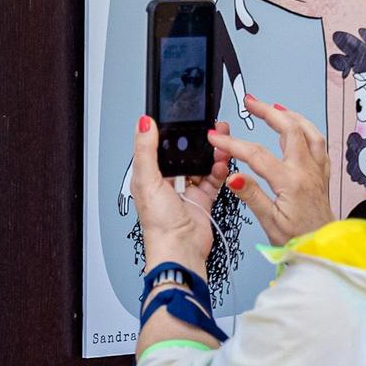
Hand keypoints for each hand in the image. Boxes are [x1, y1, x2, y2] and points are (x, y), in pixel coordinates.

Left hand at [130, 116, 230, 273]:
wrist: (180, 249)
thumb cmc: (158, 223)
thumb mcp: (147, 180)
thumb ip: (146, 150)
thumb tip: (143, 123)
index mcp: (149, 174)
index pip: (160, 145)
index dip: (172, 131)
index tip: (185, 116)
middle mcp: (167, 180)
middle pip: (184, 152)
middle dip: (197, 140)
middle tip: (211, 127)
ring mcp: (186, 189)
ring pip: (201, 163)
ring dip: (211, 153)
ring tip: (221, 143)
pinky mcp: (203, 198)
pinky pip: (214, 178)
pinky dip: (219, 170)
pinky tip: (221, 164)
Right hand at [211, 94, 333, 245]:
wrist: (324, 249)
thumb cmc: (298, 239)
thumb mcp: (269, 221)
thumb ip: (251, 195)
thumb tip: (233, 176)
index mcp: (291, 182)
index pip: (256, 154)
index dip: (233, 143)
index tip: (215, 137)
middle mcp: (306, 171)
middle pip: (290, 130)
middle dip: (268, 112)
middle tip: (250, 102)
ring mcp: (316, 171)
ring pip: (310, 133)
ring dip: (292, 116)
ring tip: (276, 106)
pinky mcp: (321, 175)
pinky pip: (319, 144)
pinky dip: (307, 130)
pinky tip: (298, 128)